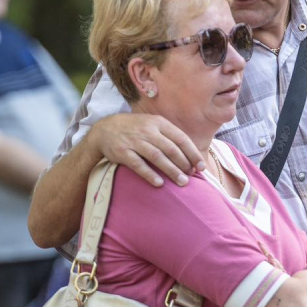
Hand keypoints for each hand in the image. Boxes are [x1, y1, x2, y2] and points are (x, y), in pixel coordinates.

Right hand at [90, 112, 204, 187]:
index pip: (180, 138)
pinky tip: (159, 183)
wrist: (105, 129)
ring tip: (182, 182)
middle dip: (184, 163)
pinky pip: (138, 165)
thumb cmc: (135, 130)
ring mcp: (134, 141)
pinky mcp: (122, 152)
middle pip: (171, 149)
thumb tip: (191, 154)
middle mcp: (147, 131)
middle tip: (191, 176)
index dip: (192, 153)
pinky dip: (149, 174)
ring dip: (171, 170)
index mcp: (158, 123)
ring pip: (157, 157)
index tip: (201, 166)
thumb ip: (169, 136)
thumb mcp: (153, 125)